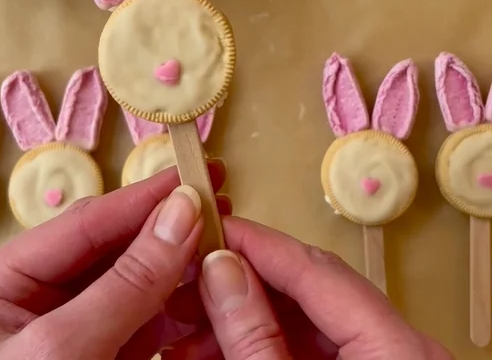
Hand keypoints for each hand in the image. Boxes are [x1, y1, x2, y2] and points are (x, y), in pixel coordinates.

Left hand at [0, 162, 229, 359]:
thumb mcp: (64, 352)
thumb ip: (127, 283)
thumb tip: (183, 213)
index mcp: (1, 283)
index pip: (86, 224)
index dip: (144, 199)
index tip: (195, 178)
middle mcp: (32, 299)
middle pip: (113, 250)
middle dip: (168, 233)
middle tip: (221, 206)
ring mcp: (66, 330)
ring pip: (134, 284)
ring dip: (180, 270)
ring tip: (225, 249)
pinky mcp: (96, 358)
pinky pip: (143, 323)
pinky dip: (178, 312)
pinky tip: (209, 296)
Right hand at [165, 217, 453, 359]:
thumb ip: (256, 337)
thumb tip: (220, 268)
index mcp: (397, 348)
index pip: (315, 268)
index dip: (254, 242)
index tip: (204, 229)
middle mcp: (394, 348)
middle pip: (303, 291)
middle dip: (234, 285)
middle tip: (180, 284)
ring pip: (297, 323)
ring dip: (236, 321)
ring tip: (181, 330)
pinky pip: (303, 349)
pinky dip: (255, 346)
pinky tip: (210, 352)